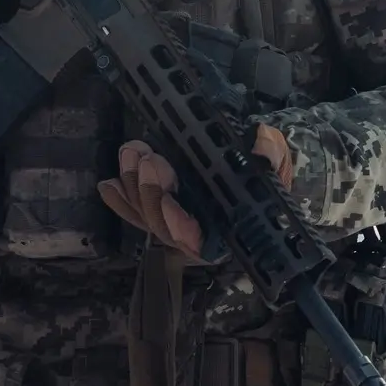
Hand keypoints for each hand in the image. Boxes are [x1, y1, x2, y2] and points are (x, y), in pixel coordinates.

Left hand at [98, 125, 294, 256]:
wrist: (254, 167)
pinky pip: (135, 210)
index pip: (200, 241)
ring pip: (146, 216)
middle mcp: (197, 234)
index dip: (179, 226)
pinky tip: (109, 184)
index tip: (169, 200)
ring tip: (132, 152)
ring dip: (134, 186)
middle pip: (163, 228)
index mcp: (228, 231)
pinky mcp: (160, 209)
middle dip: (151, 193)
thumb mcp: (277, 164)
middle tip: (149, 159)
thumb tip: (261, 143)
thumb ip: (271, 156)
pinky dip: (121, 199)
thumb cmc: (266, 174)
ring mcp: (175, 222)